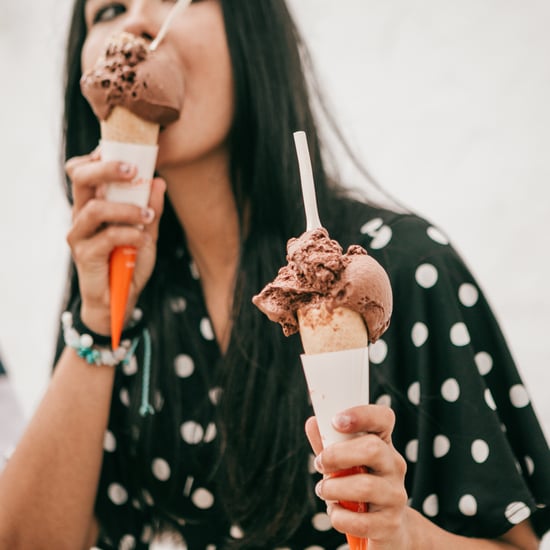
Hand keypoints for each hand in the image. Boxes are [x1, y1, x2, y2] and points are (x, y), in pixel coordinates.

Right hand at [65, 148, 165, 333]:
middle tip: (133, 169)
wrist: (121, 299)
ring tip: (148, 216)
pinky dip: (129, 234)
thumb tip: (159, 181)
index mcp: (93, 204)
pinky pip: (106, 236)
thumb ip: (151, 209)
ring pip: (94, 208)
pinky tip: (142, 239)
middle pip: (80, 178)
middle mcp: (81, 215)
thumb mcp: (147, 233)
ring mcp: (80, 234)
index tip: (126, 153)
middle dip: (106, 168)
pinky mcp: (84, 254)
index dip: (98, 157)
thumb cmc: (130, 262)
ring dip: (126, 208)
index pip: (83, 171)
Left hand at [305, 405, 408, 549]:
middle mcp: (394, 465)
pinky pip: (360, 521)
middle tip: (320, 464)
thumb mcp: (345, 461)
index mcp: (383, 444)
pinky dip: (339, 517)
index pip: (383, 418)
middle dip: (337, 455)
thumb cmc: (360, 485)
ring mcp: (395, 495)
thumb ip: (329, 443)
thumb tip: (313, 423)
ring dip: (333, 488)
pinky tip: (336, 513)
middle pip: (373, 448)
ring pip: (365, 486)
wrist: (387, 528)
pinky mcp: (390, 524)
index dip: (362, 414)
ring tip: (324, 490)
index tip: (336, 421)